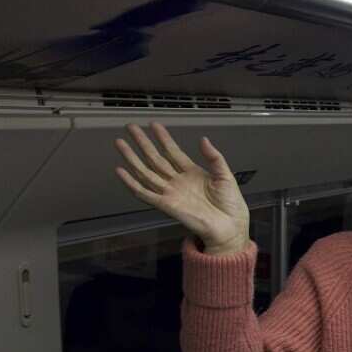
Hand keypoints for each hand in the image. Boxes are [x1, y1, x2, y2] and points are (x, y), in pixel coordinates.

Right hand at [114, 123, 249, 254]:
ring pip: (146, 172)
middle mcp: (178, 181)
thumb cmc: (230, 205)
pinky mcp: (166, 205)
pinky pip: (144, 193)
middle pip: (155, 158)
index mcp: (192, 173)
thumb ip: (214, 157)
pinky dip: (131, 183)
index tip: (154, 125)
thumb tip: (204, 140)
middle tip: (131, 128)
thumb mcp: (225, 176)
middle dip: (142, 143)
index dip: (163, 138)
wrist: (230, 226)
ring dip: (132, 158)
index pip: (173, 151)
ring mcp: (171, 192)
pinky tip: (121, 171)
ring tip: (120, 143)